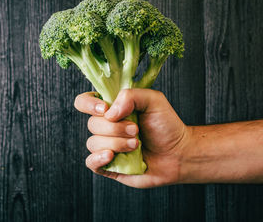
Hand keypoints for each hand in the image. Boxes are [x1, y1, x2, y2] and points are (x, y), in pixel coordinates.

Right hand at [74, 89, 188, 187]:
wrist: (178, 153)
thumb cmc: (166, 126)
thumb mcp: (153, 100)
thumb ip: (131, 96)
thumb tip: (110, 112)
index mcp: (112, 109)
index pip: (84, 101)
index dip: (89, 104)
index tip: (106, 109)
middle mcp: (106, 126)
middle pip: (92, 124)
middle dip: (115, 127)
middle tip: (136, 130)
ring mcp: (106, 146)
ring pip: (93, 143)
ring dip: (116, 143)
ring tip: (136, 144)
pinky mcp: (108, 166)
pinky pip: (90, 162)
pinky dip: (98, 158)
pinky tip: (112, 156)